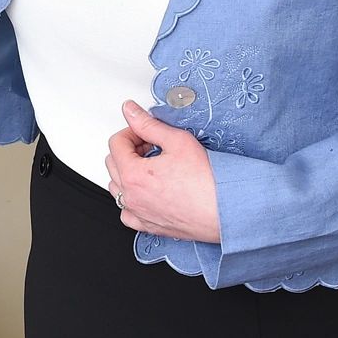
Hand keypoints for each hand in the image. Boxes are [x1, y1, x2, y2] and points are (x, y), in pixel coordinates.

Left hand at [104, 101, 220, 243]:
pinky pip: (127, 212)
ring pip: (117, 187)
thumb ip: (148, 124)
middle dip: (130, 150)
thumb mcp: (177, 141)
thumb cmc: (207, 182)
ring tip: (152, 167)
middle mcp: (131, 197)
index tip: (146, 133)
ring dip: (128, 173)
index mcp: (133, 175)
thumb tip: (130, 111)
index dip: (131, 132)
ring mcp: (138, 213)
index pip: (116, 143)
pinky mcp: (147, 226)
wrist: (225, 210)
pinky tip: (148, 192)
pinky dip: (132, 200)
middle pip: (113, 163)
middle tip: (152, 147)